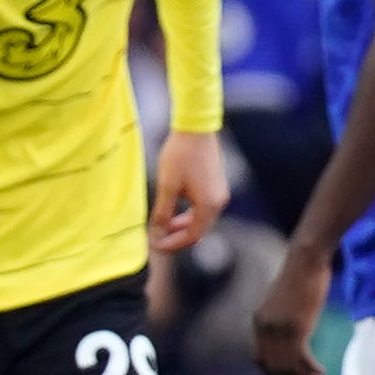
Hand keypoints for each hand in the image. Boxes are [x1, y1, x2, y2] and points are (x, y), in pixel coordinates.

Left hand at [149, 129, 229, 252]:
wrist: (196, 129)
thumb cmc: (180, 155)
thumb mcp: (167, 185)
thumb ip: (163, 212)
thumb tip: (157, 233)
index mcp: (209, 206)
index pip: (191, 236)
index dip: (172, 244)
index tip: (154, 246)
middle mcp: (219, 203)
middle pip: (198, 230)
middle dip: (177, 237)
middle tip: (156, 239)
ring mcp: (220, 194)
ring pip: (201, 220)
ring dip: (182, 226)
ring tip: (162, 226)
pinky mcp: (217, 186)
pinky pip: (203, 209)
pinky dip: (189, 215)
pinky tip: (173, 211)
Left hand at [252, 242, 334, 374]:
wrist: (306, 260)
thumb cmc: (301, 275)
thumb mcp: (286, 302)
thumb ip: (283, 319)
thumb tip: (295, 334)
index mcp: (259, 322)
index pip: (261, 360)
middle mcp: (265, 329)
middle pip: (274, 368)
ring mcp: (279, 330)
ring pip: (288, 367)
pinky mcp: (295, 329)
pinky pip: (301, 360)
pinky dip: (311, 370)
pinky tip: (322, 372)